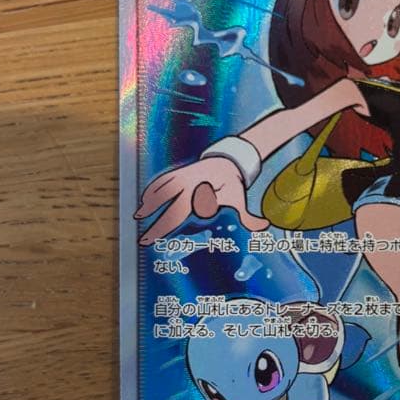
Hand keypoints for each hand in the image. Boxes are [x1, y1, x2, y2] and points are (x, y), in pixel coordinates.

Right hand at [134, 157, 268, 244]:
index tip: (155, 237)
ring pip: (159, 190)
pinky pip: (161, 181)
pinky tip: (143, 200)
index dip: (164, 226)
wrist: (228, 161)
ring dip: (148, 203)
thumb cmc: (231, 185)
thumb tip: (263, 226)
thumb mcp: (239, 200)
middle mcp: (187, 182)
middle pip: (165, 204)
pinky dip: (151, 190)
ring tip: (137, 217)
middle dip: (154, 222)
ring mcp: (180, 175)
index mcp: (198, 191)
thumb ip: (248, 217)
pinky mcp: (178, 172)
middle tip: (143, 239)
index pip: (178, 213)